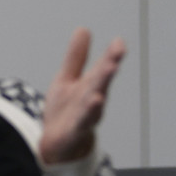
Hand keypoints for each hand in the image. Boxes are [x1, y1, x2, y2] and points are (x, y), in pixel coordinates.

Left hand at [38, 29, 124, 165]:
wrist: (55, 145)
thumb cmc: (65, 112)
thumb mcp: (67, 78)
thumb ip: (76, 57)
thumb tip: (84, 29)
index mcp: (90, 85)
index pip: (102, 67)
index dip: (111, 55)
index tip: (119, 42)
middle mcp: (92, 99)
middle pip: (101, 82)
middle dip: (109, 68)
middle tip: (116, 55)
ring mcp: (85, 116)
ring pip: (95, 101)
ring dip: (101, 88)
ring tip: (108, 73)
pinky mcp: (76, 130)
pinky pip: (83, 121)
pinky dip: (89, 112)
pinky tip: (95, 101)